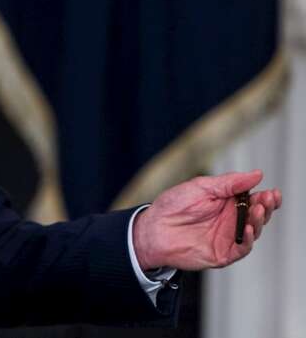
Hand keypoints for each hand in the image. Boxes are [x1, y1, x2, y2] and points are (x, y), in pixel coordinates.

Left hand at [132, 170, 280, 270]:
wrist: (154, 228)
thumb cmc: (173, 205)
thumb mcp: (202, 187)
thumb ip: (230, 182)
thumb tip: (257, 174)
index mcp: (227, 202)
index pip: (253, 199)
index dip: (265, 197)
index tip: (273, 192)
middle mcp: (230, 220)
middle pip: (257, 215)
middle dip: (266, 207)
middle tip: (268, 199)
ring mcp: (228, 236)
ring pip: (253, 230)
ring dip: (259, 221)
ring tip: (258, 210)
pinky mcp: (223, 253)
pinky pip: (242, 248)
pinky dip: (248, 239)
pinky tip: (248, 229)